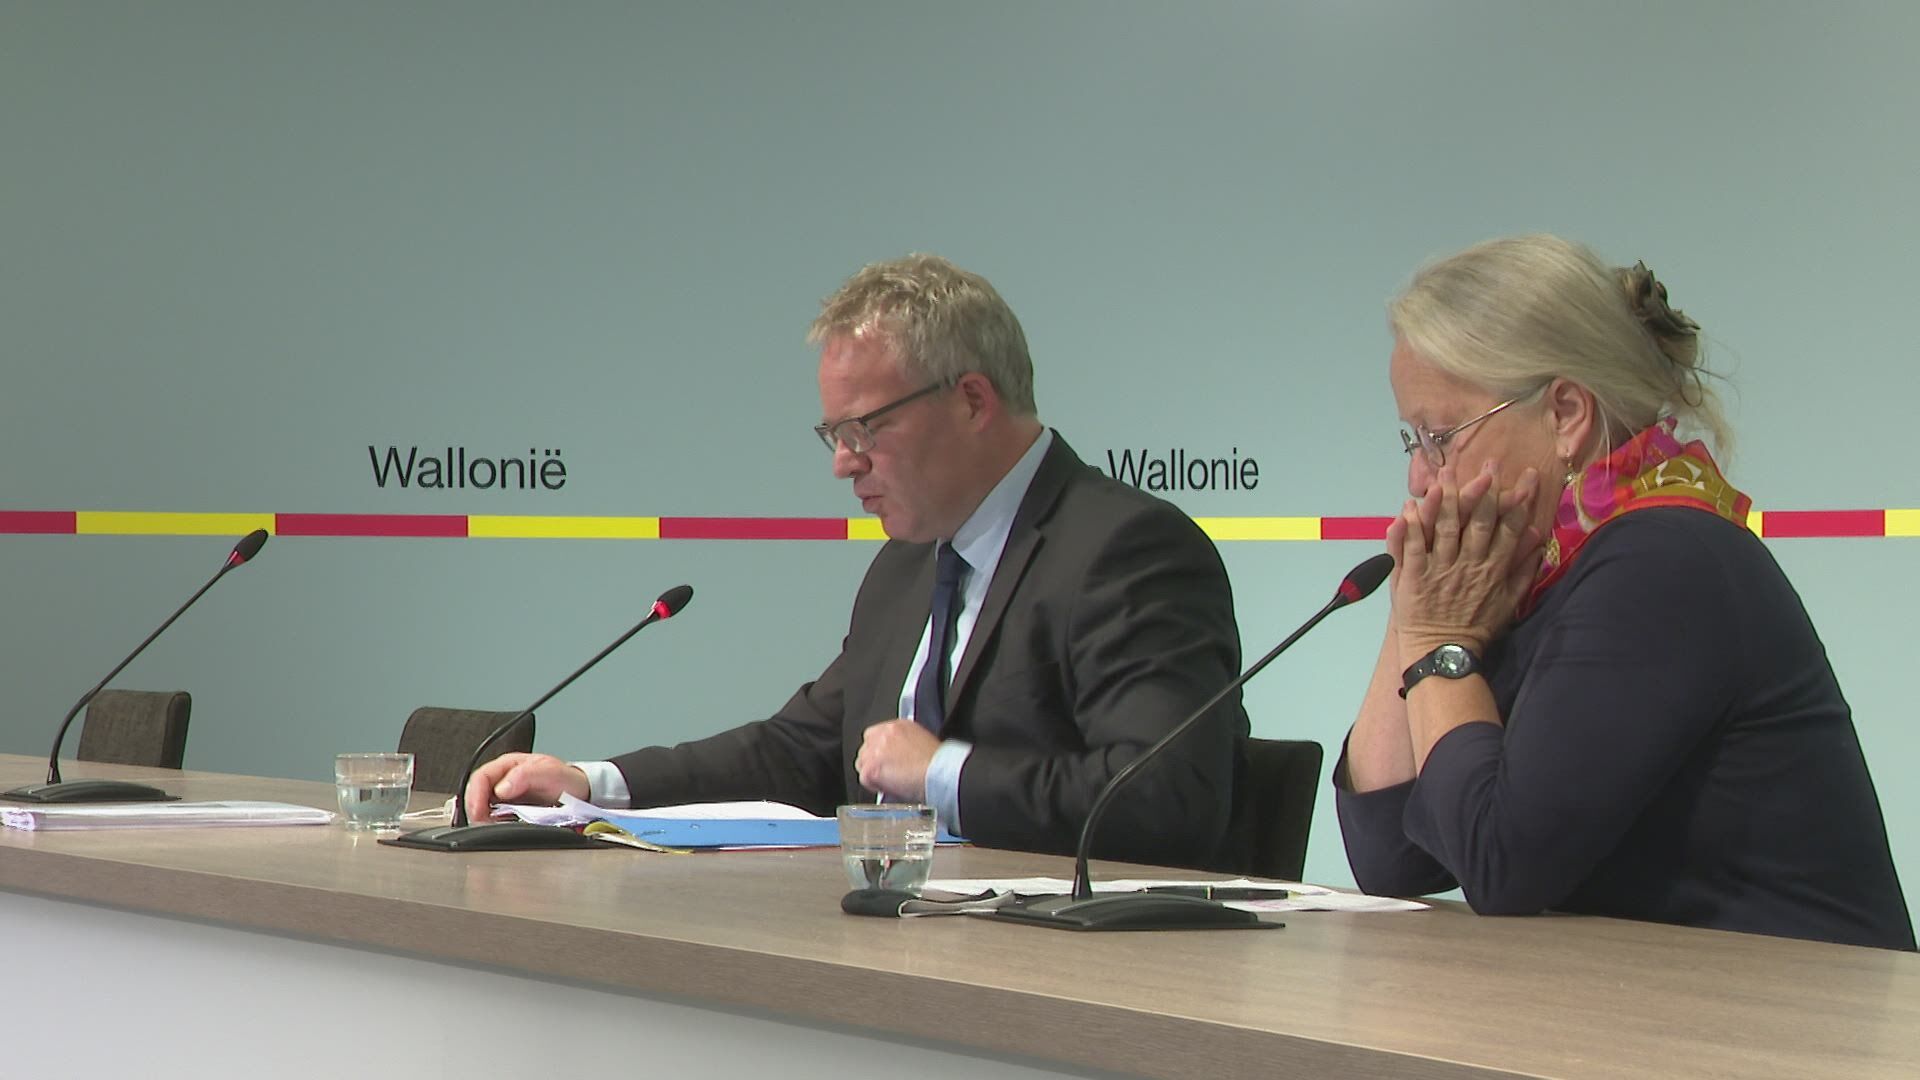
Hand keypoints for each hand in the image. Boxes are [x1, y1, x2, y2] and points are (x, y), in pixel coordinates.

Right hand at [462, 752, 590, 824]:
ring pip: (484, 808)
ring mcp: (507, 796)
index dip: (475, 795)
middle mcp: (504, 779)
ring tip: (491, 827)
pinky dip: (494, 825)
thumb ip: (525, 776)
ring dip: (484, 819)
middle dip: (476, 810)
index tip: (478, 812)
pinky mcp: (511, 810)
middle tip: (483, 824)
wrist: (580, 792)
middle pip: (477, 794)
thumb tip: (502, 788)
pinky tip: (501, 829)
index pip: (481, 777)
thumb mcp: (549, 772)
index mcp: (508, 765)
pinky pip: (496, 818)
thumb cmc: (566, 778)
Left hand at [855, 719, 940, 801]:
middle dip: (873, 761)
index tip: (885, 760)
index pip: (875, 735)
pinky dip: (874, 785)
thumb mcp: (923, 741)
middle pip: (865, 749)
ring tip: (890, 781)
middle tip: (887, 773)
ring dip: (872, 773)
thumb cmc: (938, 763)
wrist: (938, 773)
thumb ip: (905, 743)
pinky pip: (865, 779)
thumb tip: (899, 754)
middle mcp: (883, 734)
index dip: (879, 751)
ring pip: (862, 763)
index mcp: (897, 726)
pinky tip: (889, 787)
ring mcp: (874, 751)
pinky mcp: (871, 768)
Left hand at [1387, 461, 1543, 660]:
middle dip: (1484, 491)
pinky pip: (1411, 548)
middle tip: (1489, 464)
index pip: (1508, 528)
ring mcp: (1439, 570)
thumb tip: (1538, 537)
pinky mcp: (1413, 577)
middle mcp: (1468, 565)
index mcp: (1493, 570)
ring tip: (1445, 475)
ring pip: (1444, 529)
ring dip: (1445, 500)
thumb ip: (1523, 570)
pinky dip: (1410, 526)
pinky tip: (1409, 507)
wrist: (1443, 653)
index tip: (1527, 477)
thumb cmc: (1476, 628)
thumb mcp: (1509, 601)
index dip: (1518, 501)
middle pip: (1478, 522)